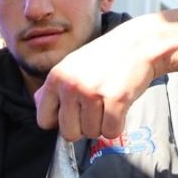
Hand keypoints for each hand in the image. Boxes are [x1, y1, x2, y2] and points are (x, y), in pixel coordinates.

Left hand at [34, 19, 154, 141]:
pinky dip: (118, 126)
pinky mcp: (115, 100)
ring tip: (109, 103)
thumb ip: (53, 87)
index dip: (60, 122)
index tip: (74, 113)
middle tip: (95, 110)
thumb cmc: (105, 58)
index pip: (44, 120)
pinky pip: (111, 132)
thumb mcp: (72, 66)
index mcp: (56, 78)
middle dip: (83, 128)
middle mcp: (70, 85)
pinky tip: (120, 109)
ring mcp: (92, 93)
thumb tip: (38, 104)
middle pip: (68, 133)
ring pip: (92, 133)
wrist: (139, 44)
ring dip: (103, 125)